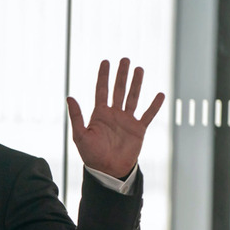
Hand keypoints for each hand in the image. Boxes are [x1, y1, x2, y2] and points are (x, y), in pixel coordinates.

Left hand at [66, 58, 164, 178]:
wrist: (108, 170)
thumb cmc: (91, 155)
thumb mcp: (80, 135)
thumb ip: (76, 116)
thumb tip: (69, 97)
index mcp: (99, 114)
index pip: (101, 90)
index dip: (103, 76)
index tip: (105, 61)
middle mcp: (114, 114)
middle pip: (118, 89)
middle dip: (121, 74)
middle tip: (125, 59)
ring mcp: (127, 120)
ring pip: (132, 97)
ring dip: (136, 84)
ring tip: (139, 69)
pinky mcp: (138, 129)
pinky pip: (148, 114)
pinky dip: (154, 105)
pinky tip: (160, 94)